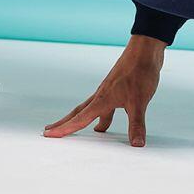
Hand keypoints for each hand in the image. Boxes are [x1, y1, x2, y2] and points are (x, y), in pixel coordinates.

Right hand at [42, 35, 165, 146]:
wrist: (146, 49)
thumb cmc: (139, 71)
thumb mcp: (139, 102)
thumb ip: (137, 124)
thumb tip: (136, 144)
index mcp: (102, 100)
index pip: (79, 119)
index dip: (64, 129)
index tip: (48, 134)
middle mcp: (102, 95)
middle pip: (79, 112)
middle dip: (66, 123)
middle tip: (50, 130)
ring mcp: (110, 89)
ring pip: (94, 108)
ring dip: (87, 119)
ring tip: (89, 131)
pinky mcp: (119, 86)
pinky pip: (107, 104)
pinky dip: (105, 113)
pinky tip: (111, 116)